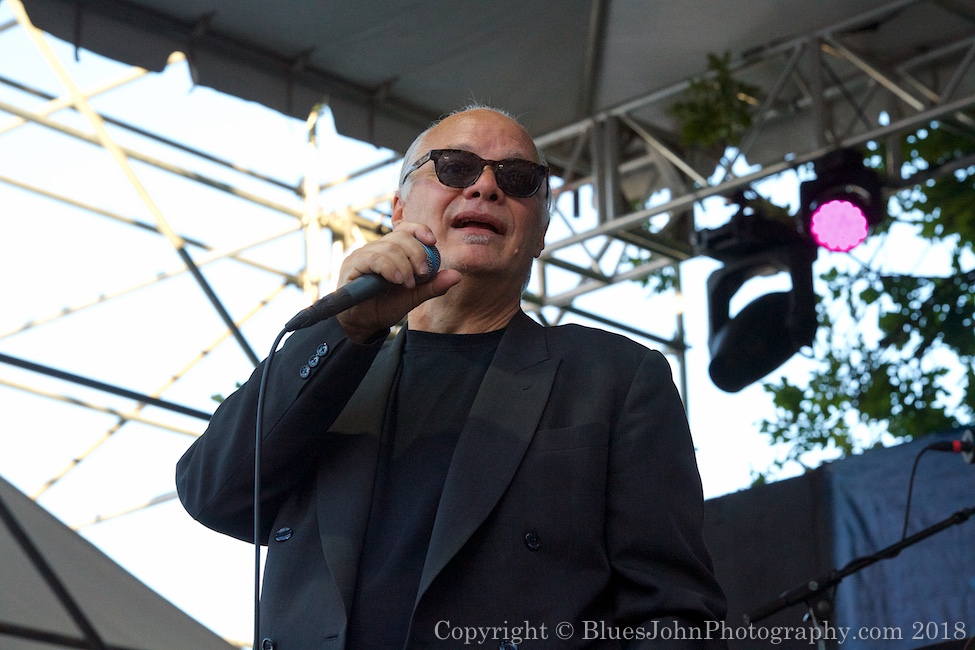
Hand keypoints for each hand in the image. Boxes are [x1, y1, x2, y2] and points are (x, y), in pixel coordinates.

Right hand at [335, 222, 459, 342]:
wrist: (364, 323)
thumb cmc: (386, 305)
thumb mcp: (414, 296)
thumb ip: (433, 285)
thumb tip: (456, 276)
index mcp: (391, 250)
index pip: (406, 229)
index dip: (420, 230)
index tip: (433, 241)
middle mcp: (376, 248)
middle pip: (400, 237)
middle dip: (417, 253)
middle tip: (423, 273)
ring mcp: (362, 254)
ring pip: (388, 247)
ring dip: (404, 265)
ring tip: (409, 284)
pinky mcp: (352, 265)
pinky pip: (373, 258)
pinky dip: (389, 267)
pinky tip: (397, 280)